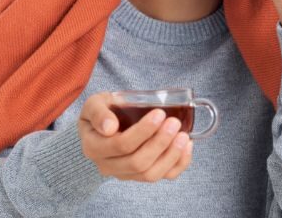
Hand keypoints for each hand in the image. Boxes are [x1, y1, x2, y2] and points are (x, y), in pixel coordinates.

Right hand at [77, 91, 193, 181]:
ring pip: (150, 174)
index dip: (143, 131)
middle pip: (138, 163)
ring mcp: (125, 174)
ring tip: (183, 136)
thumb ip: (98, 113)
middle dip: (160, 143)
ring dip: (171, 155)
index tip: (159, 114)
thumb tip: (109, 127)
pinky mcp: (141, 176)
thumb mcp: (94, 104)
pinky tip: (187, 146)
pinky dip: (179, 164)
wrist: (105, 126)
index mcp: (94, 148)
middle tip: (174, 123)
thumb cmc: (102, 112)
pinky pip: (163, 176)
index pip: (121, 145)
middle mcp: (108, 166)